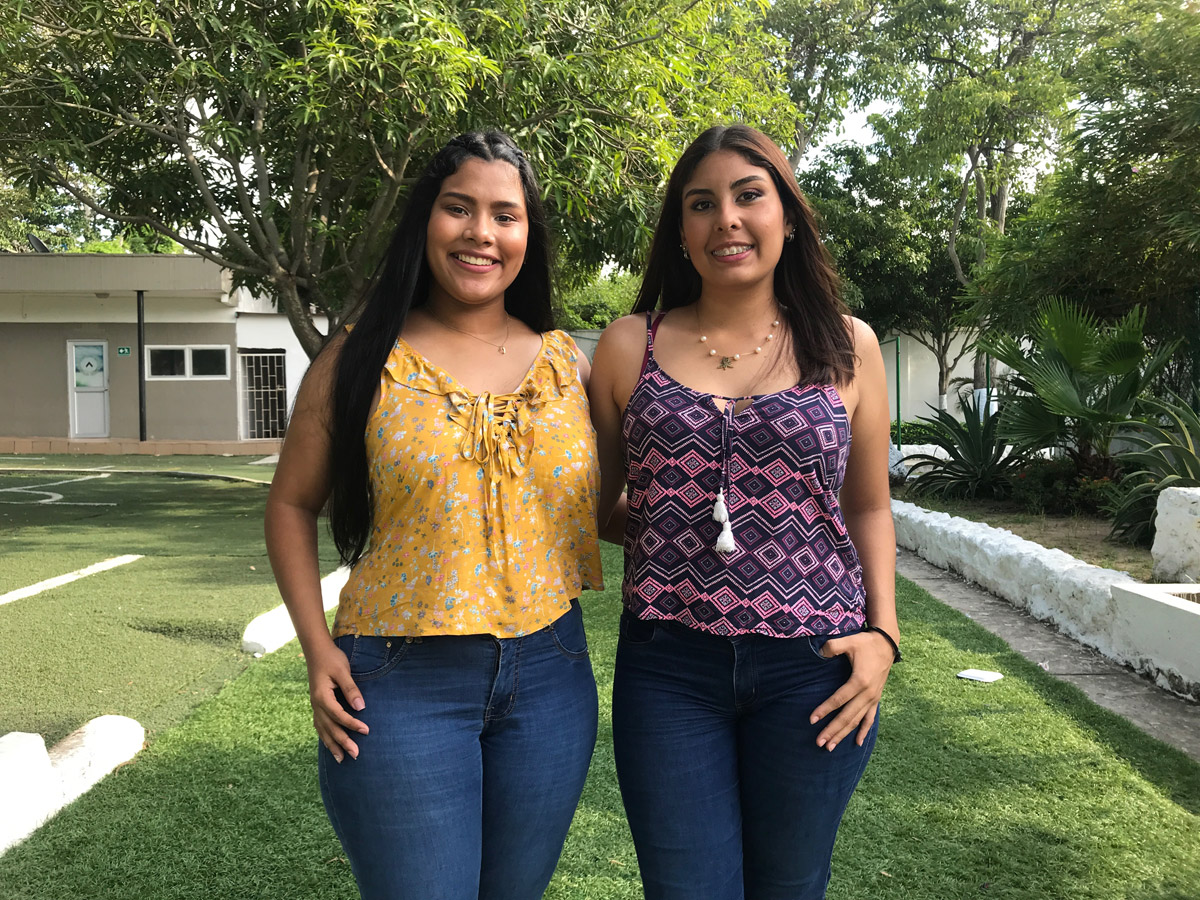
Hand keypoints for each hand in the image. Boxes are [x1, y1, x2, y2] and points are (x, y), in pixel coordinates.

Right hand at [305, 639, 368, 762]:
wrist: (317, 652)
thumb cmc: (331, 659)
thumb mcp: (343, 671)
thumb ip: (351, 689)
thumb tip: (361, 707)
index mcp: (322, 696)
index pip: (338, 715)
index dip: (352, 724)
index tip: (366, 731)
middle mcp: (316, 704)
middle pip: (330, 728)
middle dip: (343, 742)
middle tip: (356, 755)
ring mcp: (315, 706)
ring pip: (323, 730)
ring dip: (332, 745)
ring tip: (341, 759)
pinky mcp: (317, 705)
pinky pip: (320, 725)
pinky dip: (325, 737)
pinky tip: (330, 745)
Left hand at [809, 630, 894, 751]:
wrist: (887, 644)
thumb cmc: (865, 643)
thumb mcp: (848, 641)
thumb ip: (832, 647)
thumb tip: (819, 653)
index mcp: (860, 681)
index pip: (838, 700)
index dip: (824, 710)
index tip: (812, 720)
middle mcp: (868, 694)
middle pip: (847, 716)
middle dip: (833, 730)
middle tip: (819, 742)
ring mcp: (873, 698)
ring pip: (857, 721)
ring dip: (844, 734)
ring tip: (830, 746)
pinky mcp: (876, 699)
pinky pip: (870, 719)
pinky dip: (864, 731)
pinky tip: (858, 743)